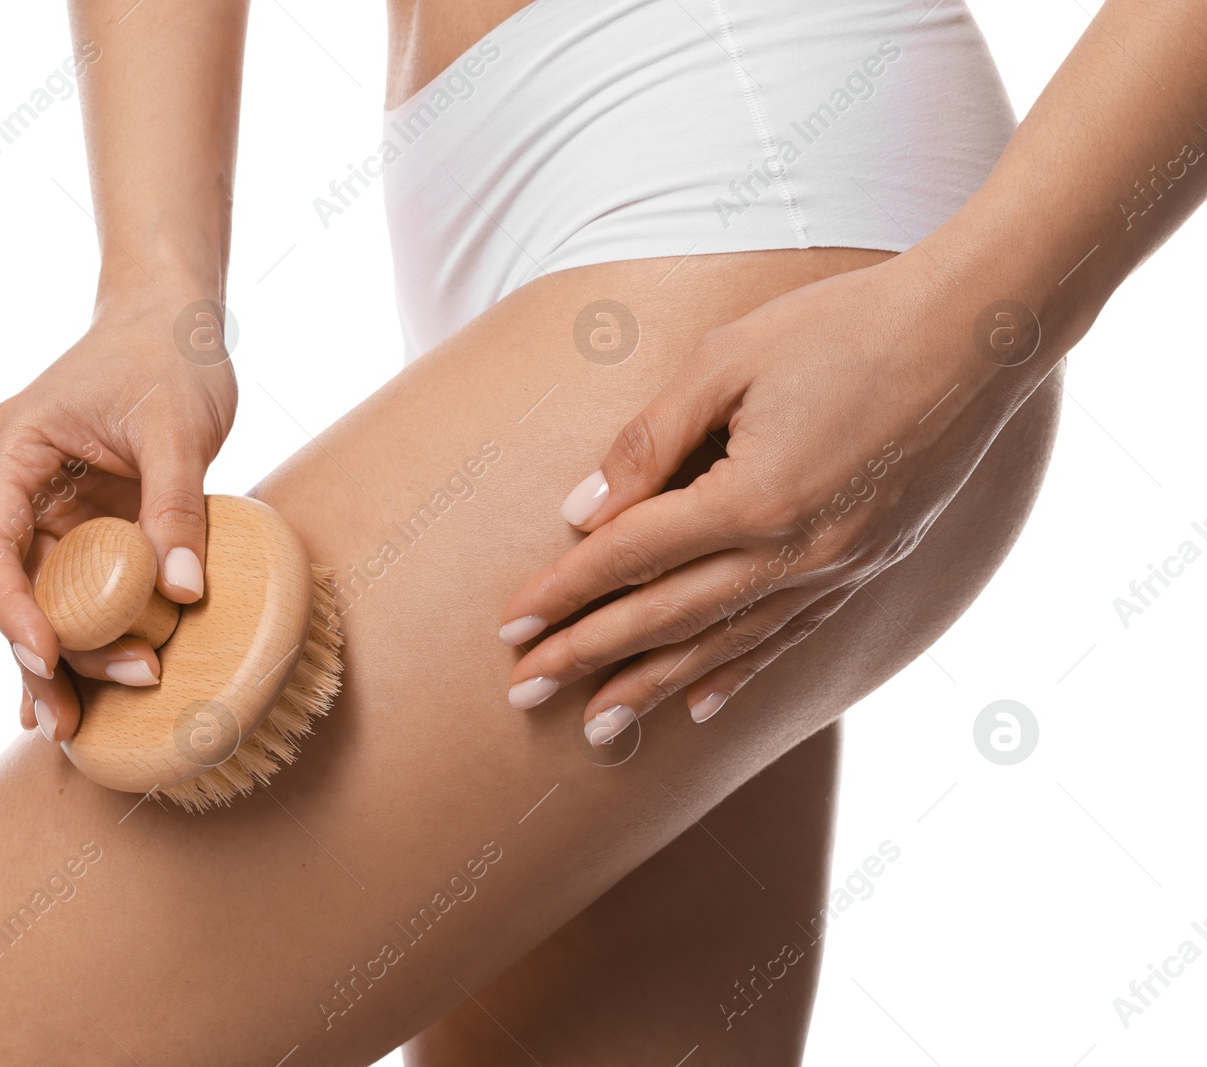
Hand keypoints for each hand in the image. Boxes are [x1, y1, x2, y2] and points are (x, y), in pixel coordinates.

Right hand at [0, 295, 236, 740]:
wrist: (172, 319)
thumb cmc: (169, 355)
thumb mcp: (179, 427)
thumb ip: (177, 504)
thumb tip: (182, 593)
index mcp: (14, 449)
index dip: (11, 606)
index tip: (44, 656)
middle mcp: (16, 483)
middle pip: (13, 582)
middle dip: (39, 652)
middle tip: (71, 716)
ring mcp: (45, 505)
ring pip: (40, 595)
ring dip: (59, 656)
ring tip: (72, 727)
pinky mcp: (81, 521)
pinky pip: (73, 586)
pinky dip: (76, 636)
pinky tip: (69, 698)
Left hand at [498, 254, 1025, 743]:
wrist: (979, 332)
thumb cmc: (843, 325)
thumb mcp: (726, 359)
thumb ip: (648, 442)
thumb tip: (581, 515)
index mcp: (753, 498)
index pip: (629, 560)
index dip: (562, 594)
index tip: (508, 627)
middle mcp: (795, 554)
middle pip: (665, 619)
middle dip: (587, 658)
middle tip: (523, 693)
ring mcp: (837, 571)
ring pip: (724, 647)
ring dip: (653, 688)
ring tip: (597, 728)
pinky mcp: (868, 569)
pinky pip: (788, 640)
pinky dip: (737, 675)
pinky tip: (700, 707)